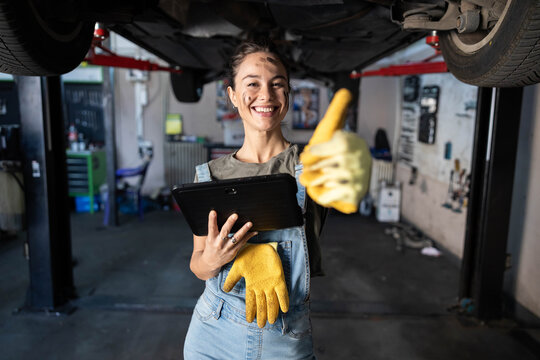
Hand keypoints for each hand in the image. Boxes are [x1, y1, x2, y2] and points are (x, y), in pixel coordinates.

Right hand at [200, 210, 257, 271]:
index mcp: (211, 239)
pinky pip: (242, 243)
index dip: (212, 220)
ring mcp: (227, 248)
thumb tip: (221, 216)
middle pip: (225, 232)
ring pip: (236, 238)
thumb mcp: (209, 238)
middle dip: (230, 223)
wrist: (211, 262)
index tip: (213, 212)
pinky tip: (254, 232)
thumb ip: (214, 229)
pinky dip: (248, 236)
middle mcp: (219, 244)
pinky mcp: (233, 252)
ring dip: (243, 230)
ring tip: (249, 223)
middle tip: (235, 215)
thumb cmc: (211, 246)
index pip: (211, 228)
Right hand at [223, 242, 288, 327]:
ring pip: (272, 301)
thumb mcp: (237, 268)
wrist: (260, 247)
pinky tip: (285, 309)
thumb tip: (224, 290)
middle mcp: (262, 287)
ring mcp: (271, 284)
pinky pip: (282, 291)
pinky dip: (283, 300)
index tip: (249, 321)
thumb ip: (232, 279)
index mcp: (252, 285)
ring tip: (272, 321)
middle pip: (262, 304)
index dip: (250, 311)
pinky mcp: (279, 279)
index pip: (250, 302)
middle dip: (262, 315)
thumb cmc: (248, 256)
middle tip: (262, 326)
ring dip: (272, 311)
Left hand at [299, 88, 371, 213]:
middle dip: (312, 168)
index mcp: (350, 141)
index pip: (323, 149)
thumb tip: (346, 91)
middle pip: (318, 167)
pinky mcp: (355, 195)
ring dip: (317, 180)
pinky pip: (327, 197)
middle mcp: (358, 159)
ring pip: (322, 181)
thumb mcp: (334, 128)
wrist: (355, 174)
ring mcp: (358, 178)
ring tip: (322, 176)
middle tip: (314, 167)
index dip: (314, 153)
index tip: (310, 154)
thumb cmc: (338, 150)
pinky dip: (322, 194)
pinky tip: (328, 188)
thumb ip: (337, 110)